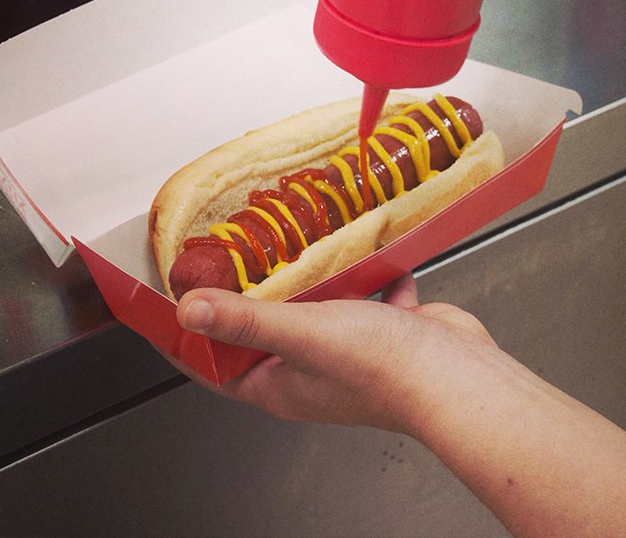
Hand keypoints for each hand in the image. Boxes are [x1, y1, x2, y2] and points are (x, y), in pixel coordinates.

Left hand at [172, 275, 499, 432]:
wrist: (456, 376)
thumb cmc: (381, 369)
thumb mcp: (302, 335)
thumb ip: (246, 320)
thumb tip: (186, 311)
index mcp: (280, 383)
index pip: (218, 362)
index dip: (191, 336)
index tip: (169, 305)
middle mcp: (311, 369)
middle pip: (268, 328)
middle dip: (252, 293)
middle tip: (234, 254)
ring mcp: (350, 350)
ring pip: (319, 308)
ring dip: (312, 279)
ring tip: (298, 243)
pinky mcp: (386, 331)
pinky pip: (367, 296)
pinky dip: (367, 274)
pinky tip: (368, 251)